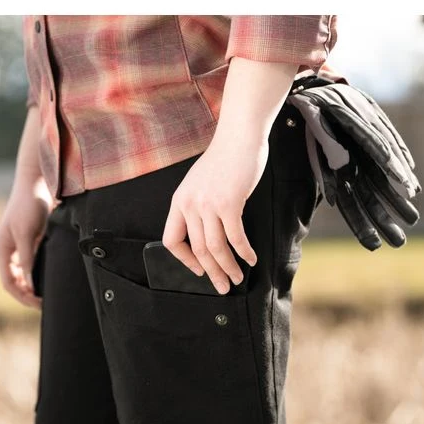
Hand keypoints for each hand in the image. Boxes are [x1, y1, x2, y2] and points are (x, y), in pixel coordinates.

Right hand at [0, 175, 53, 307]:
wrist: (38, 183)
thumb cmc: (29, 205)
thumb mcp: (26, 233)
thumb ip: (26, 258)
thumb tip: (28, 284)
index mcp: (2, 250)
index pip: (8, 282)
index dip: (22, 296)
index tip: (40, 304)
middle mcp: (8, 251)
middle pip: (15, 282)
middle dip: (28, 295)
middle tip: (46, 305)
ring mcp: (19, 247)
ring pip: (24, 275)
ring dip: (33, 287)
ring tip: (49, 296)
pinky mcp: (31, 242)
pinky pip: (33, 265)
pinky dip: (39, 275)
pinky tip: (51, 279)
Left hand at [162, 131, 263, 294]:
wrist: (239, 137)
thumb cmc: (224, 160)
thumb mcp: (200, 184)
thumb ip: (198, 206)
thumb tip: (208, 233)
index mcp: (179, 201)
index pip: (172, 241)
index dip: (184, 260)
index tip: (199, 270)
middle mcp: (189, 205)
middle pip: (198, 249)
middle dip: (212, 272)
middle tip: (223, 286)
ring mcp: (208, 204)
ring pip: (215, 248)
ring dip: (228, 267)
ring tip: (237, 278)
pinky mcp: (229, 203)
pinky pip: (235, 237)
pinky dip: (244, 252)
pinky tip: (251, 259)